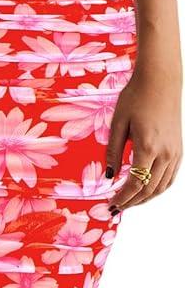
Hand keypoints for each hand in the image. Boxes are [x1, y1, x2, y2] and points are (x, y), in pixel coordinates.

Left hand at [106, 61, 182, 213]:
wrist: (160, 80)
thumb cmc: (136, 97)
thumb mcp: (118, 123)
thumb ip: (113, 151)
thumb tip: (109, 175)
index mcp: (147, 147)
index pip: (135, 184)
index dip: (123, 198)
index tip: (111, 204)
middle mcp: (165, 153)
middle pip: (148, 189)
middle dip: (132, 202)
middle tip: (117, 207)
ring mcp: (175, 152)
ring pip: (161, 186)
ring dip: (145, 198)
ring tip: (130, 202)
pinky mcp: (179, 149)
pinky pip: (170, 177)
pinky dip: (158, 188)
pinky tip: (146, 190)